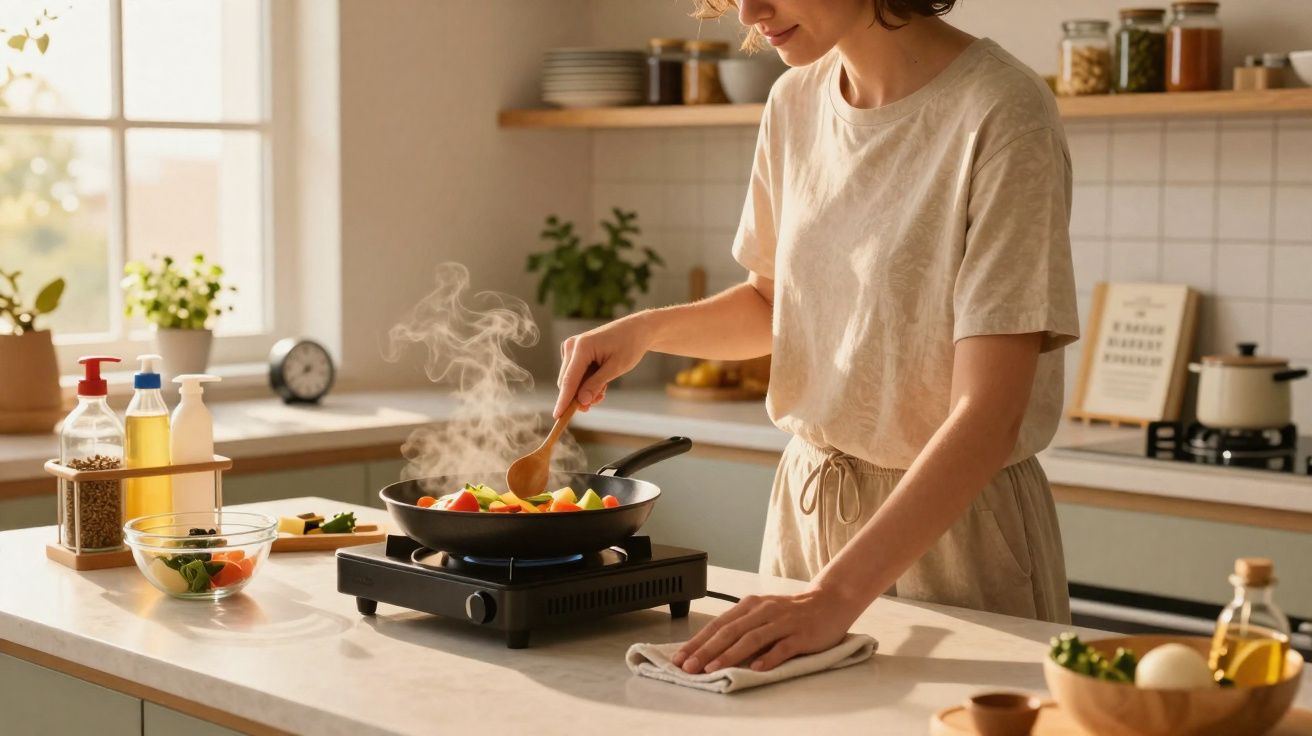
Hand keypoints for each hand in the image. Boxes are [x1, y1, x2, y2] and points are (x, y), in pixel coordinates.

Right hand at [554, 313, 654, 417]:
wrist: (636, 330)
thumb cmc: (629, 345)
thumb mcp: (615, 368)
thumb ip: (596, 385)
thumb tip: (581, 402)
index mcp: (581, 347)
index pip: (569, 380)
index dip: (563, 401)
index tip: (557, 416)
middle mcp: (572, 346)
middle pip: (567, 382)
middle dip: (579, 396)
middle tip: (597, 402)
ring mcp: (572, 348)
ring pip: (571, 380)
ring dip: (585, 390)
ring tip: (604, 390)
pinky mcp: (575, 352)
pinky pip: (575, 374)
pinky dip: (586, 383)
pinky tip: (601, 383)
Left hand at [671, 587, 860, 673]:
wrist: (829, 602)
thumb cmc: (791, 612)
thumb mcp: (762, 615)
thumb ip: (741, 629)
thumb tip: (711, 650)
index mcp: (750, 606)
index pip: (718, 625)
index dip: (698, 642)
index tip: (680, 657)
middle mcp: (764, 611)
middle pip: (730, 631)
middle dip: (707, 650)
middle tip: (690, 667)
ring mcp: (783, 622)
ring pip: (752, 638)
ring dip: (731, 654)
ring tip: (714, 668)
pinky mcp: (801, 634)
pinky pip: (783, 646)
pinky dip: (769, 657)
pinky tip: (757, 668)